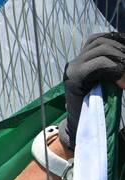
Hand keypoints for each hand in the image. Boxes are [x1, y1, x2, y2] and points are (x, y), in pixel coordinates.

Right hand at [58, 32, 124, 151]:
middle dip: (122, 50)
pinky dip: (115, 70)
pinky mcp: (74, 79)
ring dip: (120, 60)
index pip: (103, 38)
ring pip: (102, 49)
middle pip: (103, 41)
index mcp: (84, 59)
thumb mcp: (111, 78)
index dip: (119, 41)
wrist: (81, 126)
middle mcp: (76, 61)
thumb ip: (116, 65)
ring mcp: (73, 69)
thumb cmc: (99, 104)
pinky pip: (98, 64)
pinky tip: (121, 84)